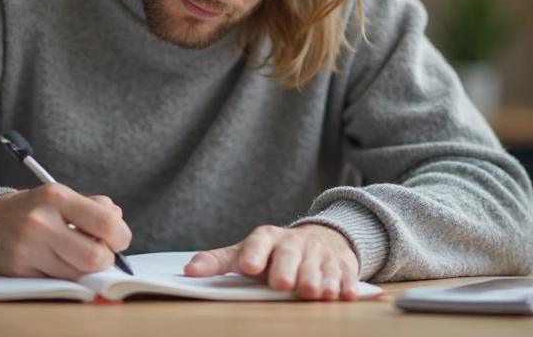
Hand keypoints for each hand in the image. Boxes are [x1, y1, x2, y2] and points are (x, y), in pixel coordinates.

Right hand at [0, 183, 131, 279]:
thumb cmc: (35, 209)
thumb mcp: (62, 196)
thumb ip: (94, 206)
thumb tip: (118, 220)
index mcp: (57, 197)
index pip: (106, 223)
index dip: (121, 237)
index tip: (118, 239)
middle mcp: (41, 222)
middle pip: (94, 257)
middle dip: (105, 259)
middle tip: (100, 253)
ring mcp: (28, 248)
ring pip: (78, 274)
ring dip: (84, 269)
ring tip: (75, 255)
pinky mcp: (20, 270)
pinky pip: (58, 282)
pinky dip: (64, 275)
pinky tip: (56, 262)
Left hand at [184, 224, 360, 300]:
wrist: (319, 239)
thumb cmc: (272, 253)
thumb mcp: (244, 253)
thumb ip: (217, 262)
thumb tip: (187, 272)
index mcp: (268, 238)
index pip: (259, 243)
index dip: (254, 254)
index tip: (248, 267)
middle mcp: (295, 244)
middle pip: (291, 255)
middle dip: (288, 269)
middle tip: (283, 284)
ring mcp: (320, 254)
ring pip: (320, 267)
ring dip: (318, 280)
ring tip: (314, 293)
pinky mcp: (342, 265)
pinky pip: (345, 275)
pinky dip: (345, 285)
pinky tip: (343, 294)